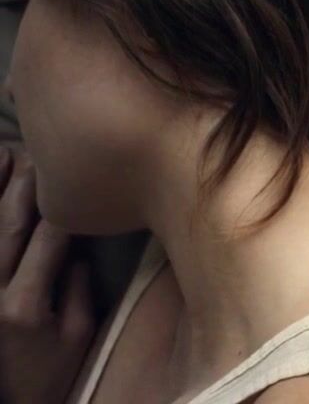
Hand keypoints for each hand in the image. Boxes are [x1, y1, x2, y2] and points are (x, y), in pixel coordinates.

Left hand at [0, 146, 94, 403]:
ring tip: (7, 151)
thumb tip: (77, 241)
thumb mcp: (80, 332)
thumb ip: (78, 285)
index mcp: (24, 304)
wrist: (15, 401)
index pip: (48, 239)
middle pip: (9, 224)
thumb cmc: (54, 369)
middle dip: (27, 184)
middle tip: (43, 152)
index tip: (76, 175)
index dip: (63, 204)